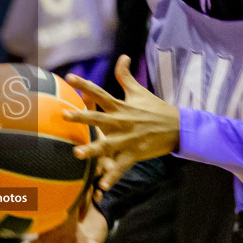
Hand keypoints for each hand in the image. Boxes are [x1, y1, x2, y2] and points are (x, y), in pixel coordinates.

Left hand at [64, 55, 179, 189]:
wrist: (178, 127)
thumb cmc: (155, 109)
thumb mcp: (139, 92)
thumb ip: (126, 76)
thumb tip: (122, 56)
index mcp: (121, 106)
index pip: (99, 93)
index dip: (84, 85)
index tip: (69, 78)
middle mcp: (122, 121)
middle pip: (98, 118)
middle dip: (81, 116)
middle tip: (64, 114)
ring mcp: (128, 139)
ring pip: (107, 145)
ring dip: (92, 150)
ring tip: (76, 154)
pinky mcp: (134, 153)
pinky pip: (121, 167)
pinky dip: (113, 176)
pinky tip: (102, 186)